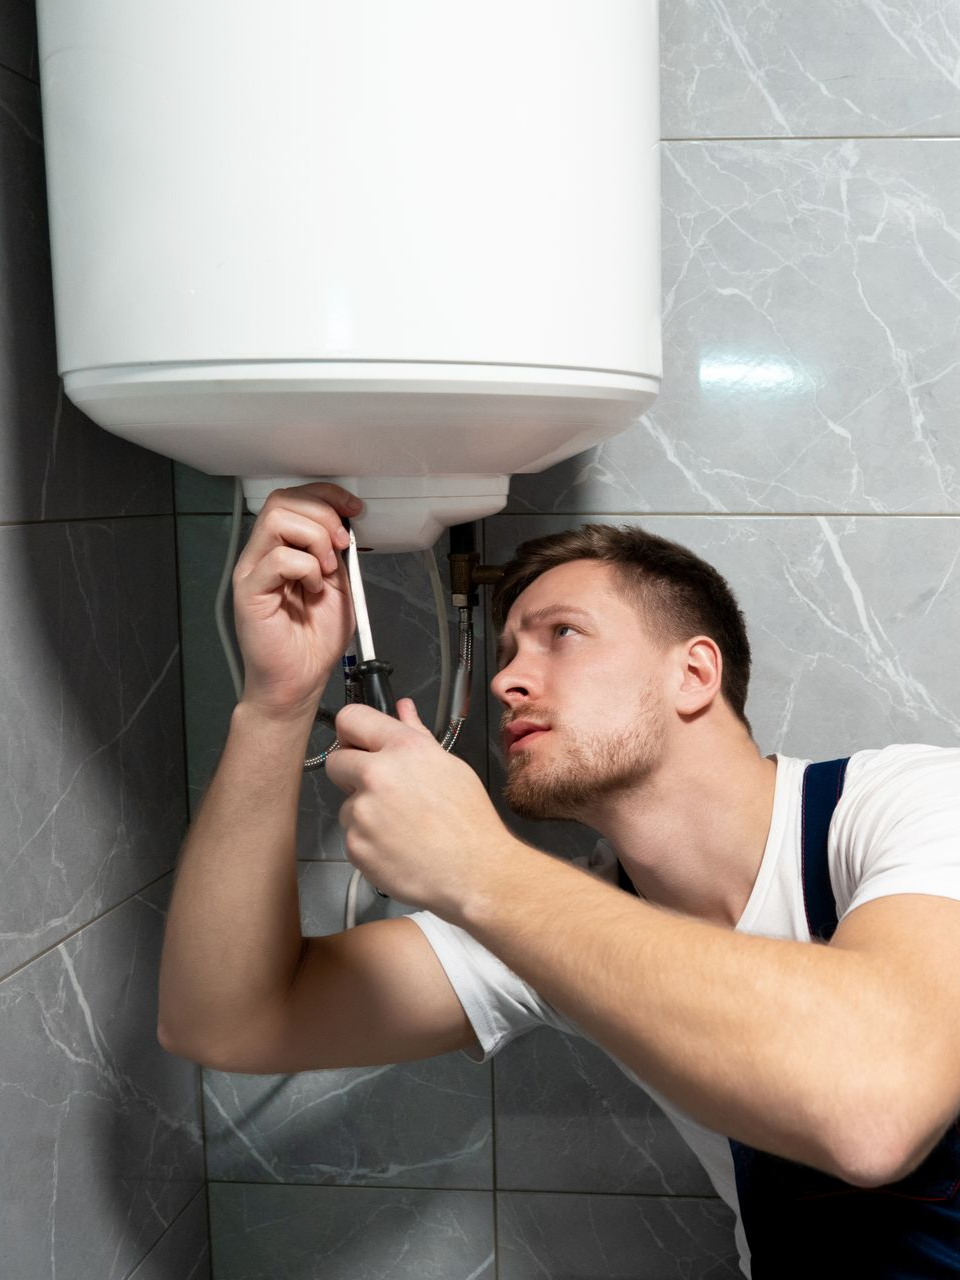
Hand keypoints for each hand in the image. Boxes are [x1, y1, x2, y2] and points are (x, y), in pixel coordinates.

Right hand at [232, 482, 361, 718]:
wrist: (298, 681)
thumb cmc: (313, 641)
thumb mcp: (338, 587)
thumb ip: (336, 554)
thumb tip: (343, 525)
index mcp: (282, 549)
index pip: (293, 499)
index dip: (326, 495)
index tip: (352, 508)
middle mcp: (263, 555)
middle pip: (283, 501)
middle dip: (323, 515)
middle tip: (341, 546)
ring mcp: (253, 571)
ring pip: (278, 520)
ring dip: (315, 539)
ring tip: (326, 570)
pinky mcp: (250, 592)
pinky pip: (277, 559)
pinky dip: (306, 568)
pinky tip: (313, 589)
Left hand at [325, 699, 516, 918]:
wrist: (474, 873)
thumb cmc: (468, 822)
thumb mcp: (449, 766)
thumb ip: (416, 734)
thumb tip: (403, 710)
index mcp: (403, 748)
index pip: (350, 718)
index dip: (351, 732)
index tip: (357, 744)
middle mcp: (377, 775)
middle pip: (335, 761)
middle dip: (351, 773)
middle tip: (381, 790)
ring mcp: (362, 812)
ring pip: (345, 803)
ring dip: (363, 812)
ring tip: (400, 825)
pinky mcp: (355, 845)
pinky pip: (351, 836)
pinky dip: (368, 841)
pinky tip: (397, 845)